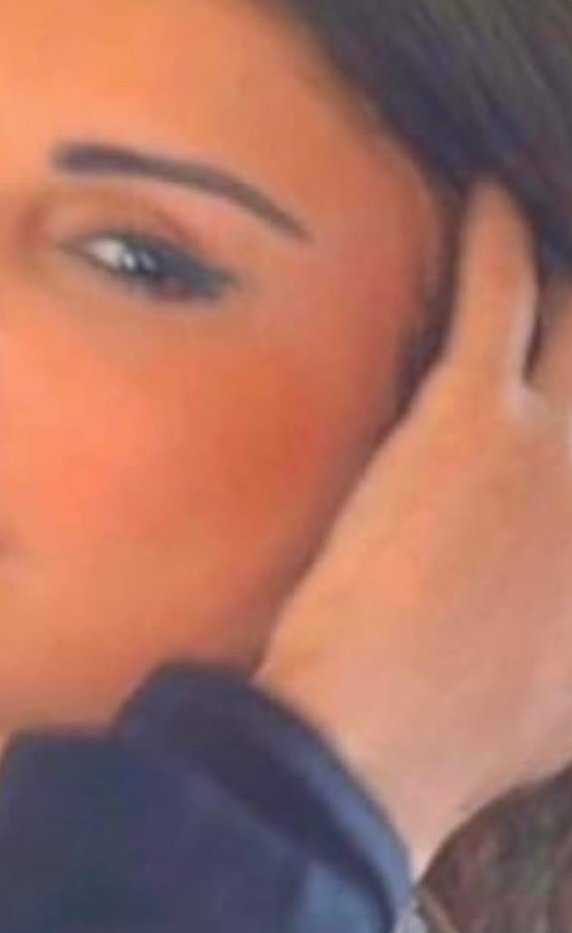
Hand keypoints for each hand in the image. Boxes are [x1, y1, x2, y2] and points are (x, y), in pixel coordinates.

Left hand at [257, 185, 571, 876]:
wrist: (379, 733)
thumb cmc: (471, 728)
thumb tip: (562, 562)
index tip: (570, 376)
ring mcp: (559, 438)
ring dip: (570, 269)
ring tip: (559, 236)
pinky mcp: (471, 412)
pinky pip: (500, 292)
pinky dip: (497, 235)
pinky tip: (490, 199)